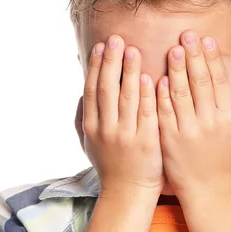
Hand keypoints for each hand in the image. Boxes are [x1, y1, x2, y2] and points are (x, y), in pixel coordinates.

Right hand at [75, 35, 164, 195]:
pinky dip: (147, 95)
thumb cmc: (110, 165)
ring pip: (127, 98)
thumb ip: (82, 118)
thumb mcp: (88, 143)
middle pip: (107, 89)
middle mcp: (106, 130)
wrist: (128, 192)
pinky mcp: (146, 143)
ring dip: (129, 72)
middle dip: (111, 62)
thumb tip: (82, 93)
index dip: (95, 67)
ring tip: (133, 50)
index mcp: (91, 127)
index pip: (92, 90)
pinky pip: (146, 114)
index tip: (100, 46)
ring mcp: (126, 136)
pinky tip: (149, 77)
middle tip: (116, 39)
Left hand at [156, 30, 230, 198]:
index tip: (207, 40)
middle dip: (194, 55)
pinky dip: (161, 93)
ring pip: (180, 92)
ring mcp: (188, 130)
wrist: (206, 190)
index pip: (219, 81)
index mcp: (229, 118)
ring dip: (176, 68)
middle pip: (200, 81)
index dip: (212, 58)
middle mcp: (209, 121)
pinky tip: (158, 77)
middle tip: (187, 34)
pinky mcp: (169, 138)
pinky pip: (164, 111)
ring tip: (173, 49)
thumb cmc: (228, 162)